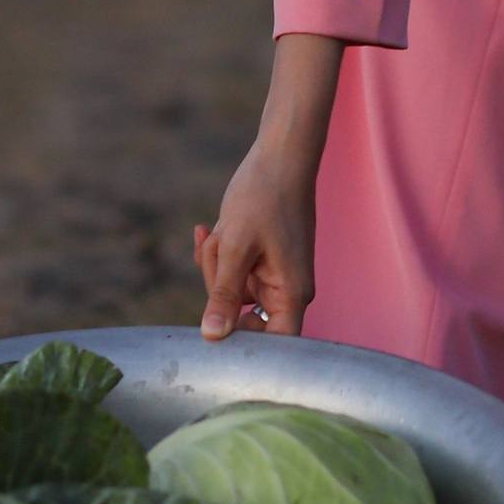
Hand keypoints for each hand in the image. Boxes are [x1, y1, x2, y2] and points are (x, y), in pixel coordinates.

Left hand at [196, 34, 343, 340]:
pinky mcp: (263, 262)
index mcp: (292, 294)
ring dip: (216, 261)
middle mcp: (287, 291)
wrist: (279, 154)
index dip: (243, 348)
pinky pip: (231, 272)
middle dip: (218, 283)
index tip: (212, 336)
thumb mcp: (235, 246)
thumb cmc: (263, 196)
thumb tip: (213, 337)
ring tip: (224, 228)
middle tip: (219, 245)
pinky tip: (211, 228)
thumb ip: (223, 295)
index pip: (273, 347)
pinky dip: (219, 252)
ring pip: (229, 290)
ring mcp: (274, 276)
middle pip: (240, 316)